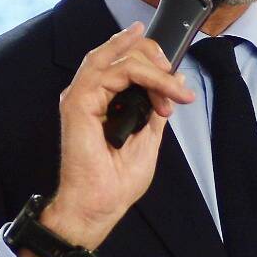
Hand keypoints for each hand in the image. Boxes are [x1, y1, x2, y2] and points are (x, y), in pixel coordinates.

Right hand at [38, 23, 195, 256]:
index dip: (154, 66)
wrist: (102, 203)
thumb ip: (156, 107)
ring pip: (117, 59)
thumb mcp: (148, 137)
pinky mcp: (78, 101)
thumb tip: (175, 80)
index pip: (125, 64)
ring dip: (150, 65)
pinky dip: (141, 73)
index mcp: (103, 101)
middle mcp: (91, 94)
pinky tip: (160, 83)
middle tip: (174, 76)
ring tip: (170, 79)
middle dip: (152, 55)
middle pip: (118, 53)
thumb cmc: (118, 180)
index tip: (179, 89)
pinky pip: (111, 72)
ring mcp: (82, 95)